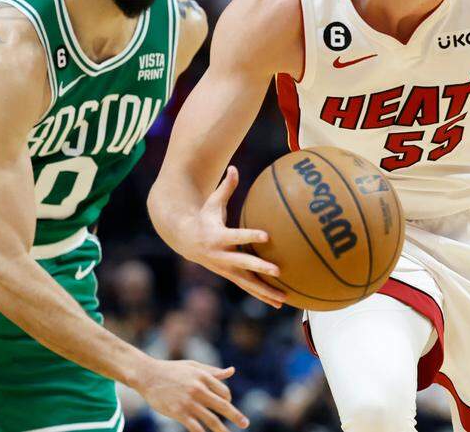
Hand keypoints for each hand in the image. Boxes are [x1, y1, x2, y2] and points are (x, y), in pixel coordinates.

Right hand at [136, 359, 248, 431]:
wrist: (147, 375)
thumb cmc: (171, 370)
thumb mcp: (193, 366)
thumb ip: (213, 371)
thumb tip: (232, 371)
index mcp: (204, 377)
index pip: (224, 392)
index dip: (228, 400)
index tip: (227, 405)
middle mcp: (199, 389)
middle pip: (222, 405)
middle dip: (236, 416)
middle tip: (245, 424)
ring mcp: (189, 402)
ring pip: (211, 419)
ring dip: (222, 430)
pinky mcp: (179, 412)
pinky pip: (195, 427)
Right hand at [181, 166, 285, 307]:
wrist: (185, 240)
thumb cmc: (204, 216)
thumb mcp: (212, 202)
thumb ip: (226, 187)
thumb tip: (234, 167)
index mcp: (217, 236)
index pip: (236, 236)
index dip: (250, 236)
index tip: (267, 236)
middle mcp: (221, 256)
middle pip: (243, 264)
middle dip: (260, 268)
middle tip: (278, 271)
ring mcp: (226, 269)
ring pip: (247, 282)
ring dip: (265, 291)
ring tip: (284, 297)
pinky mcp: (230, 276)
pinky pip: (249, 288)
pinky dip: (263, 296)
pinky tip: (279, 302)